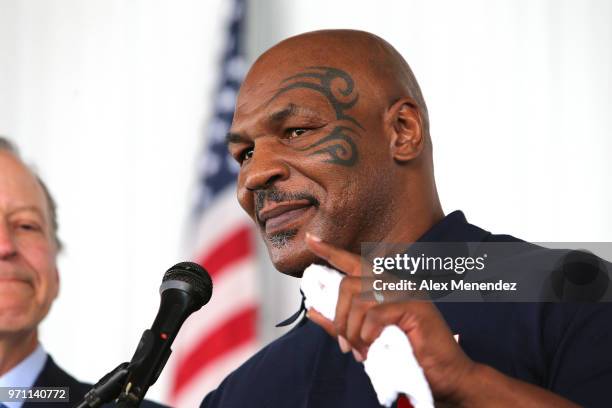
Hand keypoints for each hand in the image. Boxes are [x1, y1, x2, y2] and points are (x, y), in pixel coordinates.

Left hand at [304, 233, 475, 404]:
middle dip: (340, 318)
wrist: (444, 377)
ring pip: (360, 301)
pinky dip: (368, 336)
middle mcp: (396, 283)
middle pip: (349, 284)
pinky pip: (375, 316)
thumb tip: (312, 310)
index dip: (331, 251)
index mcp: (385, 287)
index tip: (310, 239)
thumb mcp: (365, 339)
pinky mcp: (416, 306)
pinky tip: (375, 348)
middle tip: (346, 345)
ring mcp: (408, 292)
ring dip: (354, 332)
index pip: (354, 263)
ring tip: (362, 351)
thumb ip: (340, 324)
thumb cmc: (409, 357)